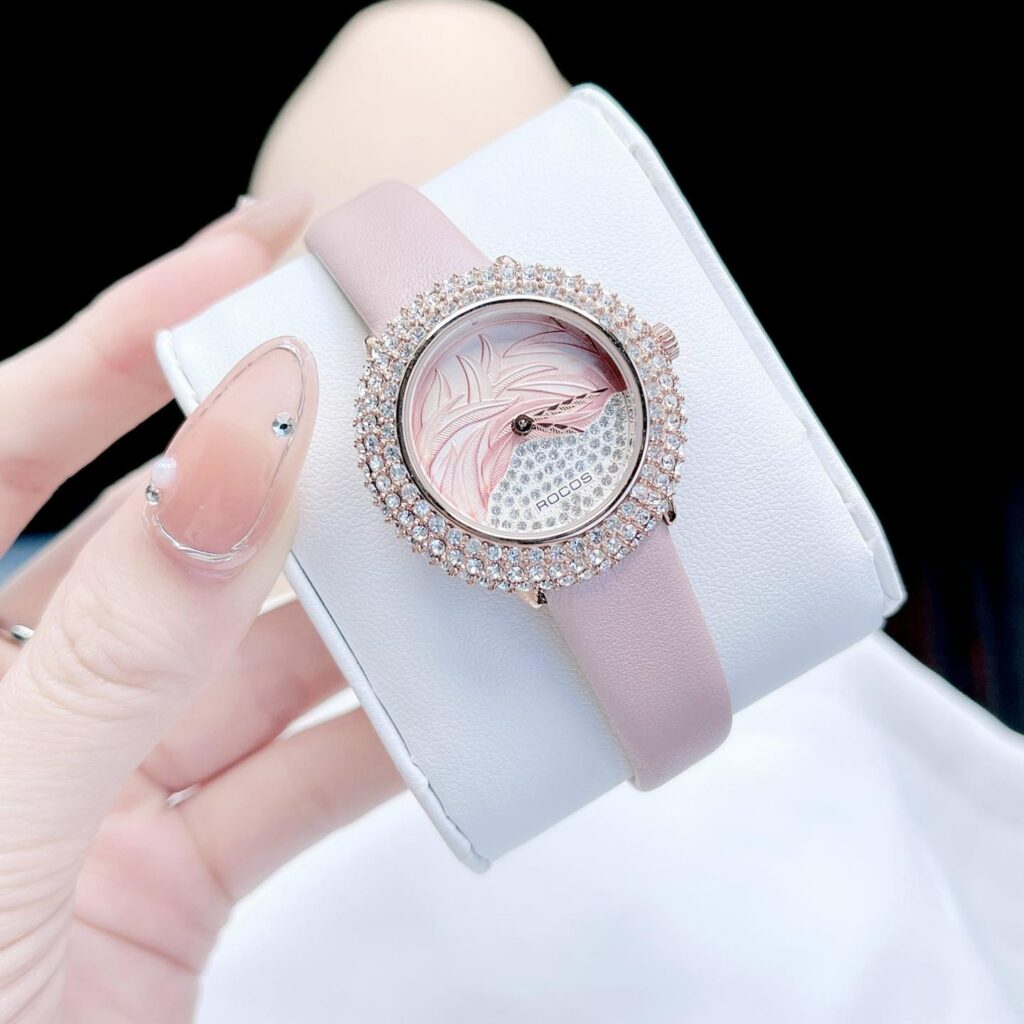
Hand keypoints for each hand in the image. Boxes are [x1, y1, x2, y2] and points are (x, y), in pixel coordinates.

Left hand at [0, 193, 401, 1022]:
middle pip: (170, 534)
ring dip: (360, 608)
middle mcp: (22, 690)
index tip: (255, 246)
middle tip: (392, 378)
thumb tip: (241, 443)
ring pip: (254, 657)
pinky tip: (458, 696)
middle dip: (286, 459)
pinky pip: (296, 779)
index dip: (131, 330)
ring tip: (456, 531)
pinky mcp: (177, 868)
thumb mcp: (1, 809)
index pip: (18, 431)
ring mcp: (104, 779)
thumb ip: (124, 634)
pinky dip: (380, 742)